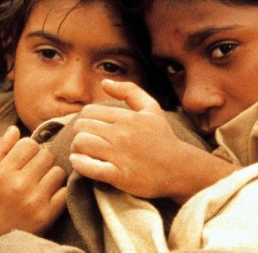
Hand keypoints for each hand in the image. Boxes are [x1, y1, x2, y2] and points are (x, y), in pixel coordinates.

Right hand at [0, 126, 66, 234]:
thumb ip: (0, 149)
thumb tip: (14, 129)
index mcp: (2, 172)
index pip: (29, 143)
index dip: (30, 148)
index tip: (26, 158)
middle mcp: (18, 185)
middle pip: (46, 155)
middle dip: (42, 160)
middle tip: (35, 170)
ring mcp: (35, 200)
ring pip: (58, 171)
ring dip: (52, 175)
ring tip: (42, 183)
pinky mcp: (48, 214)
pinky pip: (65, 190)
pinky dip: (60, 191)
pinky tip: (50, 195)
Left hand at [70, 80, 236, 202]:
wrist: (180, 169)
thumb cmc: (163, 138)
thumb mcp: (151, 108)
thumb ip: (129, 91)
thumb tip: (104, 82)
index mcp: (127, 117)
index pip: (89, 111)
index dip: (85, 119)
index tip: (91, 128)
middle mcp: (122, 134)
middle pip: (81, 127)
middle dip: (79, 133)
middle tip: (85, 141)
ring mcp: (121, 155)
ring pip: (81, 144)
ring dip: (77, 149)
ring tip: (83, 152)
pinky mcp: (120, 176)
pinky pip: (89, 167)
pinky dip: (80, 164)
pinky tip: (81, 163)